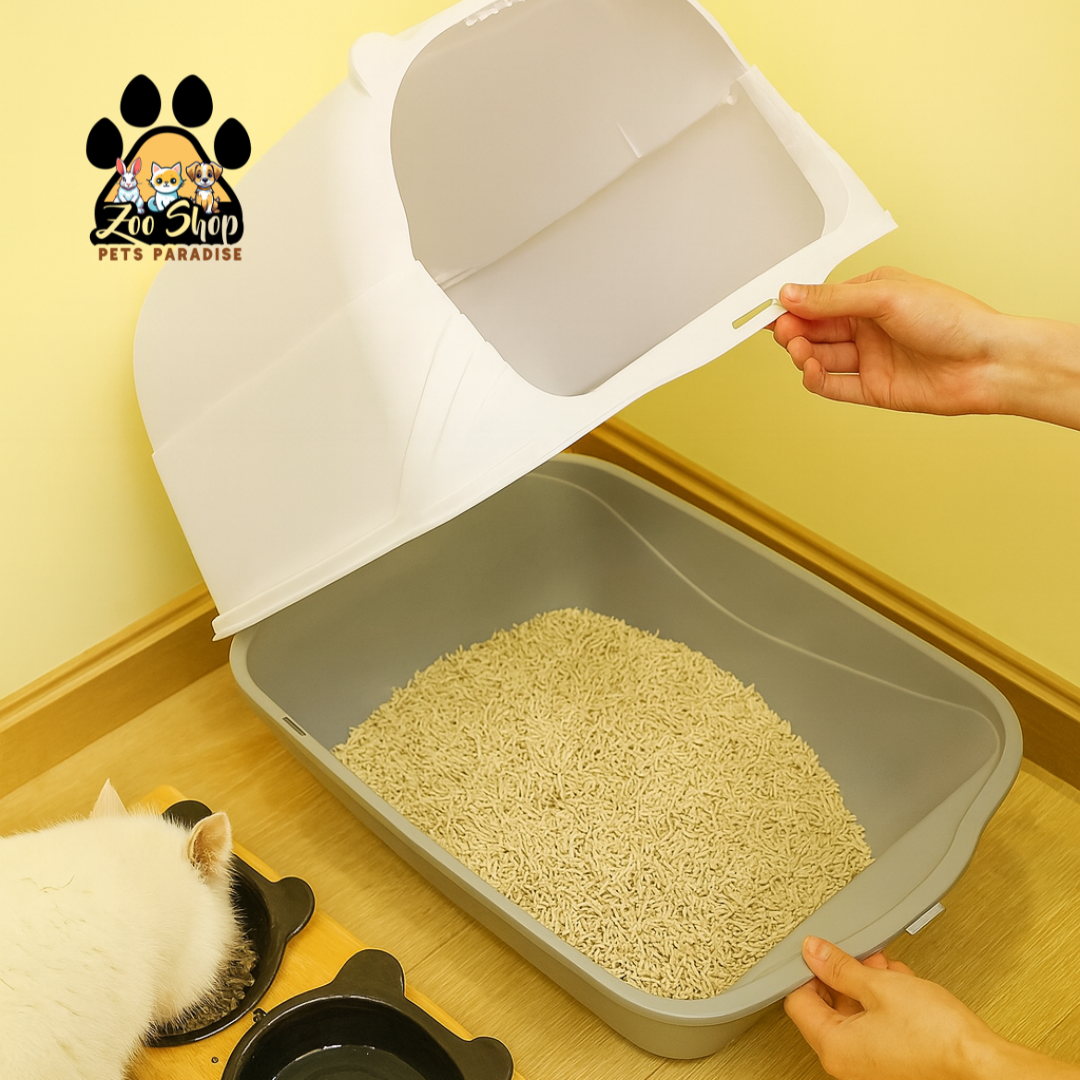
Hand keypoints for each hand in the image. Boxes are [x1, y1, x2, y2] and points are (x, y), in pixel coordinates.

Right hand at [772, 267, 1007, 415]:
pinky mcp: (872, 389)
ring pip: (820, 357)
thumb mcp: (885, 296)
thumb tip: (792, 293)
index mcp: (871, 296)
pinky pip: (833, 386)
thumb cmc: (953, 321)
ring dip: (803, 354)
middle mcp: (868, 328)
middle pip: (815, 330)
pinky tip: (810, 370)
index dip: (794, 306)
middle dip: (794, 331)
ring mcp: (869, 359)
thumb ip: (833, 299)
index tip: (771, 309)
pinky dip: (815, 379)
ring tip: (798, 350)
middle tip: (783, 331)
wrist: (987, 362)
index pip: (819, 300)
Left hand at [785, 936, 1043, 1079]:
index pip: (798, 1002)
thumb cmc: (937, 1037)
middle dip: (842, 975)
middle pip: (827, 1008)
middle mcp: (848, 1063)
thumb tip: (813, 952)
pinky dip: (883, 1004)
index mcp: (834, 1047)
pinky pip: (876, 1027)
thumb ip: (840, 967)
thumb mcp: (879, 986)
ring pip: (855, 1014)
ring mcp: (871, 1066)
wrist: (981, 1064)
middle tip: (856, 955)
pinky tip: (900, 985)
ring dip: (866, 985)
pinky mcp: (893, 1063)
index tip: (818, 952)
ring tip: (884, 967)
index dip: (806, 970)